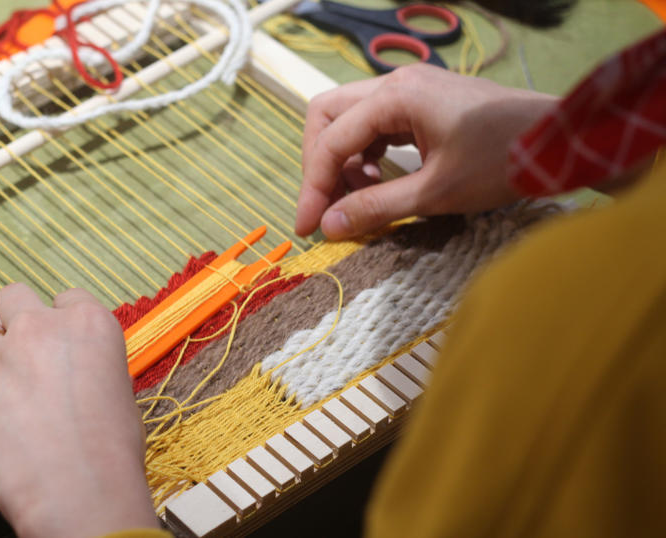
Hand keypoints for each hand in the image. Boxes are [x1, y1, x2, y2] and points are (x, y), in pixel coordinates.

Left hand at [0, 284, 158, 537]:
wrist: (81, 488)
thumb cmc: (113, 445)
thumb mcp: (119, 388)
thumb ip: (91, 363)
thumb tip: (76, 370)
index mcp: (87, 322)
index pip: (69, 297)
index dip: (65, 320)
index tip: (64, 343)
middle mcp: (39, 328)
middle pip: (14, 295)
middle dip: (17, 317)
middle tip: (27, 351)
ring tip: (0, 380)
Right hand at [296, 64, 557, 238]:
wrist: (558, 142)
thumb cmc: (502, 161)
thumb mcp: (436, 192)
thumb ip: (377, 207)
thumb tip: (329, 227)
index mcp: (396, 96)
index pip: (330, 141)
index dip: (313, 187)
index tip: (307, 228)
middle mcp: (395, 83)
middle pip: (327, 116)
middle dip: (319, 164)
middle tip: (327, 207)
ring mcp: (409, 90)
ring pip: (348, 120)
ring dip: (341, 161)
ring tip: (356, 199)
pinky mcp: (421, 103)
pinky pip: (374, 126)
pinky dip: (365, 155)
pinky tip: (377, 181)